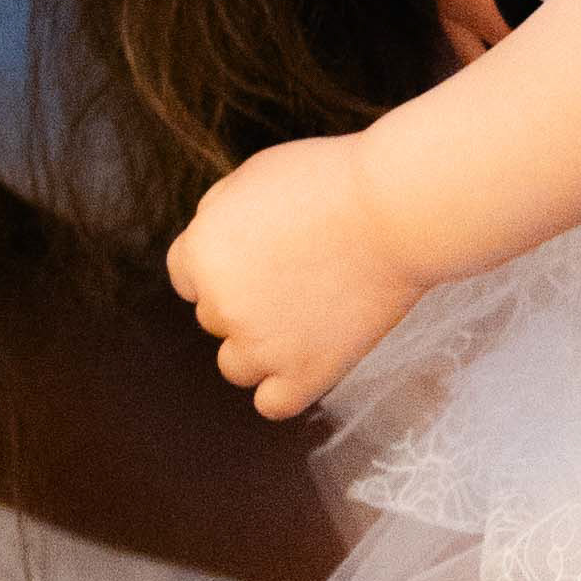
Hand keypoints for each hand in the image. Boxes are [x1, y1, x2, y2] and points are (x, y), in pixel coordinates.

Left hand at [166, 135, 426, 419]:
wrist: (393, 212)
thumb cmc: (329, 183)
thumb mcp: (251, 177)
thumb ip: (216, 216)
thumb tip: (208, 244)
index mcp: (202, 253)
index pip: (186, 276)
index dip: (221, 264)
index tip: (259, 256)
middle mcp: (222, 304)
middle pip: (214, 316)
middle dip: (245, 298)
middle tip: (296, 274)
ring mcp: (263, 346)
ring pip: (235, 365)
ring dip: (258, 346)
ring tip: (302, 316)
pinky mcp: (306, 375)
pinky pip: (271, 403)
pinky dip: (283, 387)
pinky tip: (306, 359)